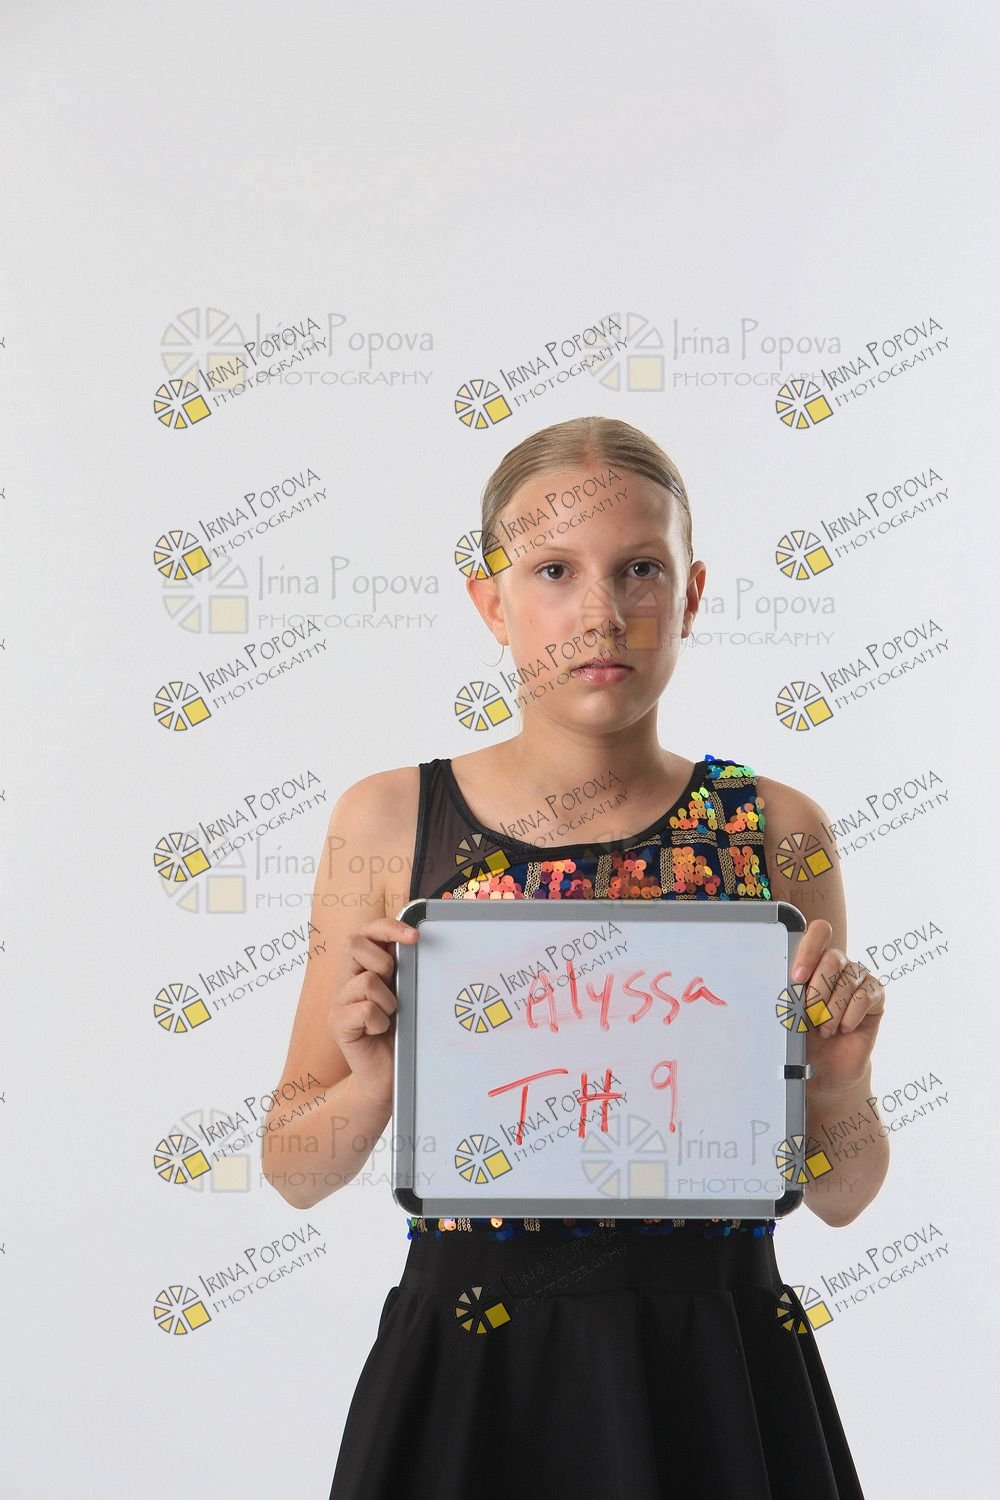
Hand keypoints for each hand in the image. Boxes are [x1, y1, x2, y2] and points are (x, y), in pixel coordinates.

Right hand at [329, 917, 418, 1108]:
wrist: (387, 1078)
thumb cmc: (401, 1034)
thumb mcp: (408, 994)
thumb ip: (407, 968)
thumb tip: (420, 941)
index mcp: (366, 967)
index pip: (368, 931)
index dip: (389, 927)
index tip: (415, 936)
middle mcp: (348, 980)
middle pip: (354, 943)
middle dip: (383, 962)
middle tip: (394, 985)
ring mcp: (340, 1001)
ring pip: (367, 980)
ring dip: (388, 1001)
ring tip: (389, 1018)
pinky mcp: (338, 1023)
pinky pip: (365, 1009)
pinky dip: (380, 1022)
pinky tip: (379, 1032)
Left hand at [791, 919, 886, 1091]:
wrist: (828, 1065)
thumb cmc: (805, 1034)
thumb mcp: (791, 1011)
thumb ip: (790, 992)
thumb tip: (787, 983)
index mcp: (815, 959)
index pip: (819, 932)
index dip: (809, 950)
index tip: (797, 978)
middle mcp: (840, 963)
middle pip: (833, 959)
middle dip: (818, 991)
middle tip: (810, 1015)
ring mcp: (860, 976)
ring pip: (848, 981)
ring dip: (832, 1010)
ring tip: (825, 1029)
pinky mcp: (876, 994)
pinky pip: (864, 997)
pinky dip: (850, 1016)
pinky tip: (844, 1029)